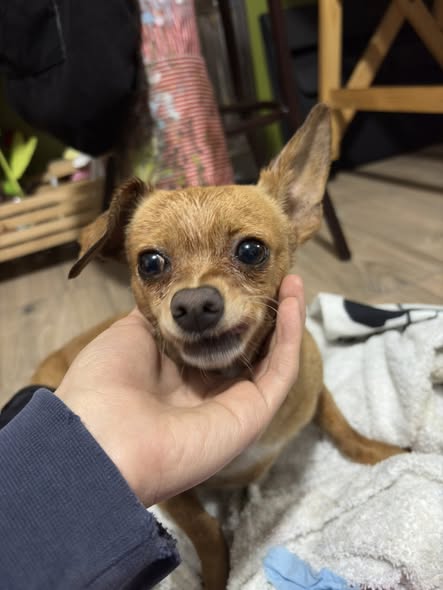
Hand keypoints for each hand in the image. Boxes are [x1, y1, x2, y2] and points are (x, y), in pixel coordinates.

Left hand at [56, 275, 304, 506]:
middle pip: (248, 347)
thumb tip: (175, 294)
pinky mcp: (252, 414)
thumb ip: (159, 314)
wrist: (100, 436)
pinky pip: (280, 370)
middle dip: (264, 311)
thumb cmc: (104, 384)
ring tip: (294, 281)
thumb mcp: (128, 335)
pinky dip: (292, 335)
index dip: (231, 308)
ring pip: (271, 357)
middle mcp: (206, 390)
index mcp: (176, 375)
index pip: (215, 338)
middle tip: (275, 275)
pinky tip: (294, 300)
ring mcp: (231, 404)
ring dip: (287, 319)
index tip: (242, 276)